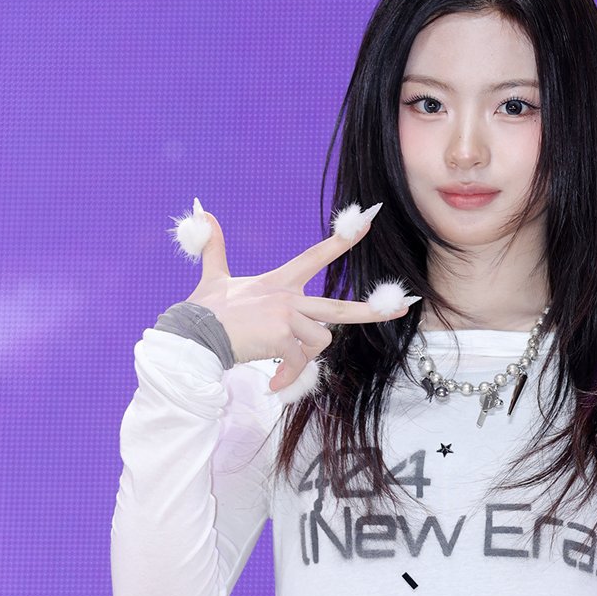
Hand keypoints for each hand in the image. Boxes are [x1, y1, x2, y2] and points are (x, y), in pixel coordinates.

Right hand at [184, 202, 418, 390]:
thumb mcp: (214, 277)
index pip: (317, 255)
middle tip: (403, 307)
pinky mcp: (282, 337)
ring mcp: (287, 316)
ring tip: (279, 365)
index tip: (368, 220)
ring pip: (319, 342)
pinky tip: (272, 383)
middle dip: (374, 310)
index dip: (344, 239)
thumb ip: (215, 248)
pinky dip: (287, 377)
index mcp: (280, 282)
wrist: (194, 334)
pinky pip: (298, 362)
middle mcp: (288, 296)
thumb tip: (201, 212)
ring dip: (303, 358)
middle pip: (340, 307)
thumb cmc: (205, 310)